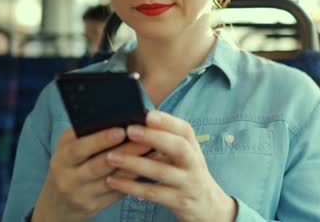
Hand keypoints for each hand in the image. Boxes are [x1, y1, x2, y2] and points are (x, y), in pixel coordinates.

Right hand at [32, 128, 151, 221]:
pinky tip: (151, 169)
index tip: (122, 130)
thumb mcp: (69, 149)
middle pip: (100, 164)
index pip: (80, 148)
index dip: (100, 140)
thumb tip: (118, 119)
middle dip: (125, 152)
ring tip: (155, 152)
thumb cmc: (69, 166)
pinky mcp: (94, 207)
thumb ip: (86, 135)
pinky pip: (118, 193)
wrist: (57, 204)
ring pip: (113, 180)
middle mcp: (68, 178)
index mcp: (62, 158)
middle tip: (146, 140)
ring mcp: (81, 194)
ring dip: (136, 166)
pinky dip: (136, 180)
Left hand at [105, 111, 237, 221]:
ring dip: (135, 163)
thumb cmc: (187, 172)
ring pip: (162, 172)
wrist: (207, 204)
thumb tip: (139, 120)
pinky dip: (132, 187)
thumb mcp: (185, 154)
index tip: (148, 114)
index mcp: (193, 147)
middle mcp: (193, 163)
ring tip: (112, 156)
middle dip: (154, 137)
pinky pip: (153, 193)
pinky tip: (113, 180)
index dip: (167, 121)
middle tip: (130, 130)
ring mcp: (187, 183)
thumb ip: (168, 139)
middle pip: (179, 148)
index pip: (184, 130)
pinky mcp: (178, 201)